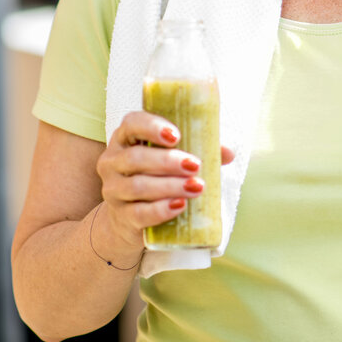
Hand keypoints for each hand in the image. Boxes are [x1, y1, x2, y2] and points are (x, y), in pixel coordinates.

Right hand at [93, 111, 233, 255]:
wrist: (131, 218)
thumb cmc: (157, 176)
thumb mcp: (174, 159)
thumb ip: (200, 150)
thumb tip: (228, 152)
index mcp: (126, 138)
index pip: (132, 123)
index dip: (152, 127)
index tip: (176, 136)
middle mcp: (113, 161)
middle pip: (136, 157)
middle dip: (168, 161)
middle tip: (196, 166)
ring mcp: (113, 189)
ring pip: (138, 186)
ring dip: (170, 186)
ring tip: (197, 187)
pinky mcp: (120, 216)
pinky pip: (138, 213)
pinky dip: (160, 210)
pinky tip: (180, 206)